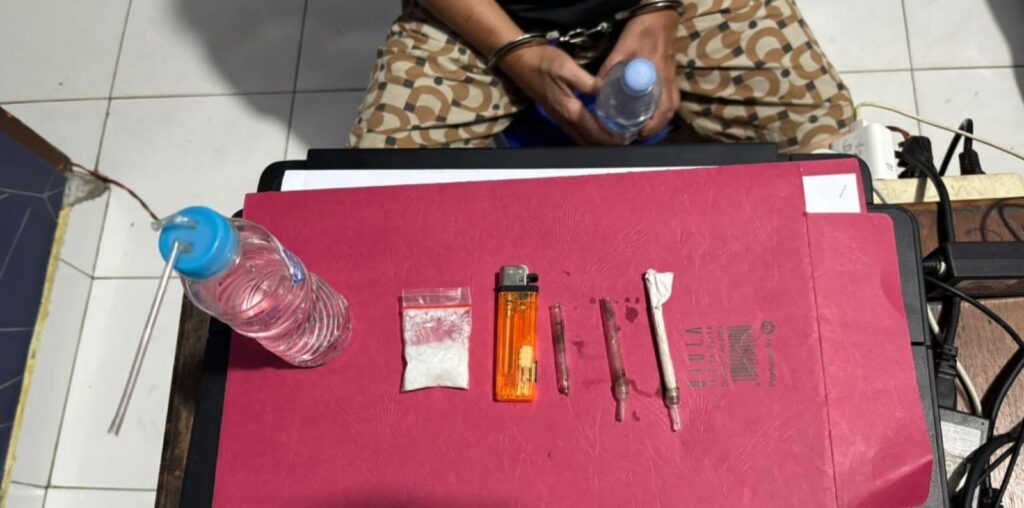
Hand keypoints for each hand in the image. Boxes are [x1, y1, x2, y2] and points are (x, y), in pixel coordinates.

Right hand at [500, 44, 623, 144]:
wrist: (518, 60)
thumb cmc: (543, 61)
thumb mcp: (568, 68)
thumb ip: (589, 82)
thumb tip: (608, 92)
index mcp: (569, 109)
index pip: (594, 131)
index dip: (610, 138)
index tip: (626, 138)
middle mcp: (563, 118)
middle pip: (587, 139)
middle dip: (605, 142)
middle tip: (623, 139)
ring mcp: (557, 117)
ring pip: (580, 137)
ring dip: (595, 139)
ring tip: (612, 135)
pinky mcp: (554, 112)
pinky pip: (574, 130)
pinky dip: (586, 133)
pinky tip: (595, 126)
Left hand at [599, 9, 680, 138]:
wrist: (659, 18)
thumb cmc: (641, 32)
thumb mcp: (621, 49)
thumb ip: (609, 68)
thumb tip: (596, 90)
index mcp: (657, 75)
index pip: (662, 104)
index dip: (653, 121)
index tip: (641, 132)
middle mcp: (667, 79)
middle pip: (670, 109)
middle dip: (657, 125)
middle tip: (641, 134)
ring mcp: (671, 77)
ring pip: (672, 104)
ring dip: (662, 119)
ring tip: (647, 127)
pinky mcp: (671, 75)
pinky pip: (671, 97)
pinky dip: (663, 108)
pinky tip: (652, 112)